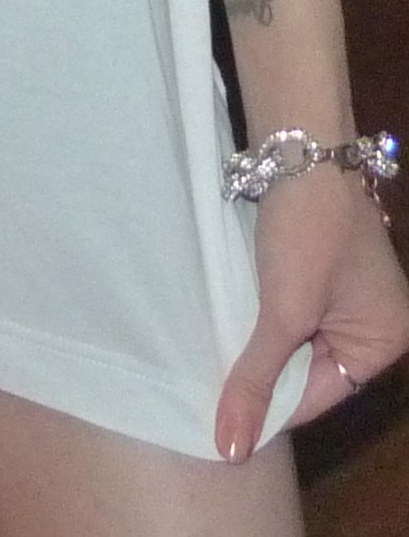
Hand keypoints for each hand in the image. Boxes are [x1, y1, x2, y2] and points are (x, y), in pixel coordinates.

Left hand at [215, 168, 408, 461]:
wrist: (298, 144)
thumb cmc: (306, 230)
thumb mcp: (282, 311)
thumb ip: (256, 380)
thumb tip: (231, 450)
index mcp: (384, 339)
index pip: (319, 395)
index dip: (271, 407)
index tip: (222, 423)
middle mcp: (374, 321)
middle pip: (307, 370)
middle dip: (264, 373)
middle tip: (211, 390)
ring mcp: (347, 292)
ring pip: (292, 340)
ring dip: (257, 343)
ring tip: (212, 358)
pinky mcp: (319, 266)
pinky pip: (288, 310)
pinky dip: (258, 315)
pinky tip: (225, 320)